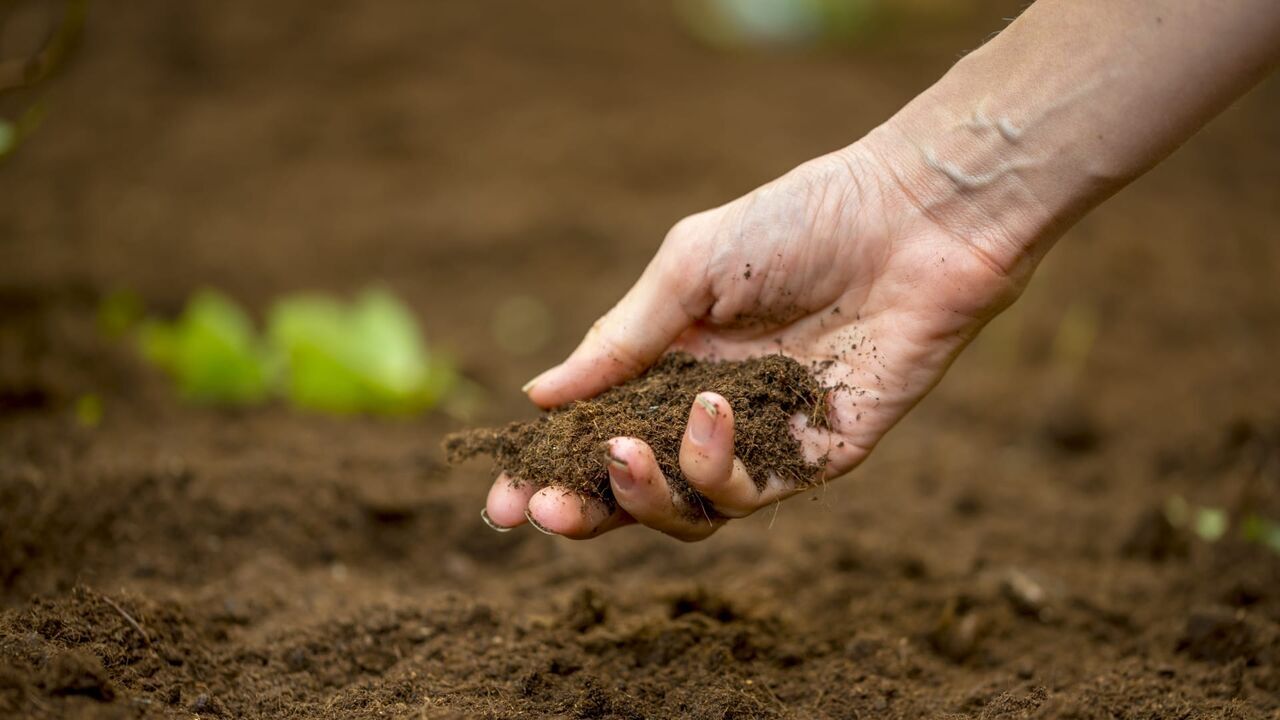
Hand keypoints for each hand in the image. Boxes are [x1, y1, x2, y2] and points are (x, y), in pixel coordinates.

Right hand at [483, 138, 1028, 540]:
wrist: (911, 220)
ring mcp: (763, 440)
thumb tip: (538, 397)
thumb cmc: (798, 223)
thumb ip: (618, 340)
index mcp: (669, 364)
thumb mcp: (688, 270)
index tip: (501, 498)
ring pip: (687, 510)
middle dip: (585, 509)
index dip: (549, 470)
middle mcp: (709, 411)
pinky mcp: (817, 458)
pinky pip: (751, 494)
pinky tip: (711, 410)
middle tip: (545, 513)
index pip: (596, 433)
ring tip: (626, 449)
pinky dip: (715, 465)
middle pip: (634, 490)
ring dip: (645, 493)